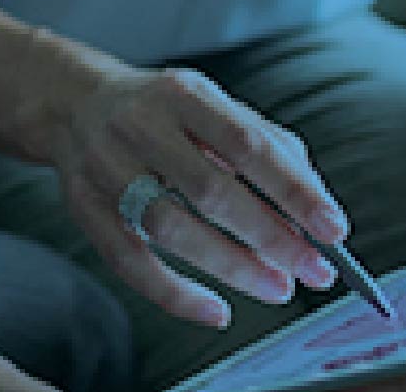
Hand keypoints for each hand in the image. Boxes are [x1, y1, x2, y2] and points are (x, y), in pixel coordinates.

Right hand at [43, 61, 349, 328]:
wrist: (71, 104)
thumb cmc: (160, 111)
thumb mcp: (210, 102)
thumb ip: (265, 143)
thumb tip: (313, 206)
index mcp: (180, 94)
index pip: (246, 143)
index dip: (294, 189)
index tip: (334, 229)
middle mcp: (138, 126)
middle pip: (209, 191)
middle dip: (271, 238)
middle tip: (315, 272)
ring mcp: (104, 167)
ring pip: (168, 229)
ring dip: (231, 267)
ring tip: (277, 288)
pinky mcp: (83, 206)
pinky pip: (129, 262)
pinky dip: (175, 294)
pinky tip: (214, 309)